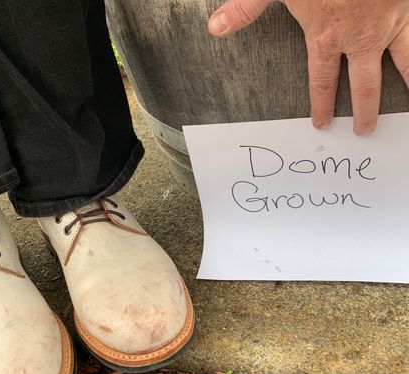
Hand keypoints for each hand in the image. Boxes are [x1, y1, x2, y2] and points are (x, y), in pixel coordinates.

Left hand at [208, 0, 408, 134]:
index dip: (322, 107)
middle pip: (364, 86)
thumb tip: (216, 27)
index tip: (322, 124)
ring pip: (405, 63)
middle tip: (364, 130)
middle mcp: (361, 37)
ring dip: (407, 85)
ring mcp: (390, 21)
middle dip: (364, 112)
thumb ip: (246, 8)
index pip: (322, 83)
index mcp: (326, 37)